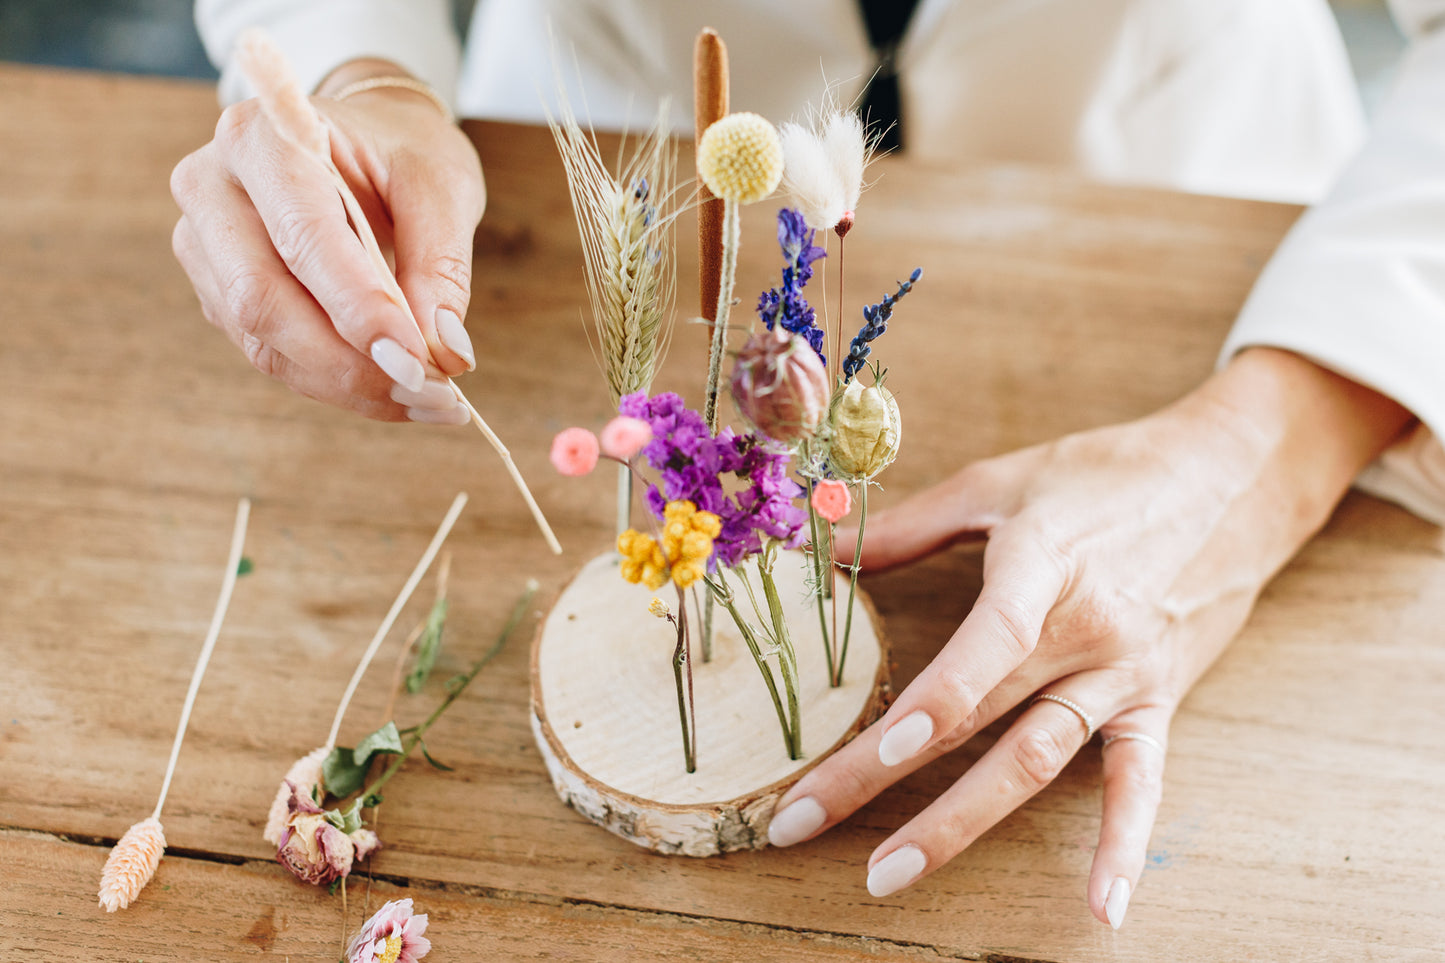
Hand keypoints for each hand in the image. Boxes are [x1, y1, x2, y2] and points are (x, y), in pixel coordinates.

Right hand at [170, 59, 485, 421]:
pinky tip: (397, 394)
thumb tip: (445, 350)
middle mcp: (213, 187)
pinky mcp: (218, 293)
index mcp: (263, 136)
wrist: (368, 139)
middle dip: (351, 362)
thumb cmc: (401, 150)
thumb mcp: (440, 185)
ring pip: (264, 341)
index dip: (358, 307)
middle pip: (262, 299)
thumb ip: (441, 264)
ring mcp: (205, 245)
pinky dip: (339, 385)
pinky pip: (273, 355)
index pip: (302, 236)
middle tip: (433, 394)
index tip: (419, 360)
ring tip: (429, 402)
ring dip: (349, 385)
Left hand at [768, 349, 1410, 926]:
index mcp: (1041, 570)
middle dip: (882, 778)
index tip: (879, 750)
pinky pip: (1140, 783)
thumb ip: (909, 523)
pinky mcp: (1158, 701)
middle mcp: (1084, 634)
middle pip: (977, 720)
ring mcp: (1122, 676)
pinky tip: (1101, 909)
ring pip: (1034, 762)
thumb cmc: (1109, 472)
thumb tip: (825, 549)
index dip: (935, 701)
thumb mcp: (1003, 480)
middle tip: (799, 825)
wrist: (1235, 479)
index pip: (985, 648)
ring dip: (959, 823)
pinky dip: (1122, 845)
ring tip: (889, 874)